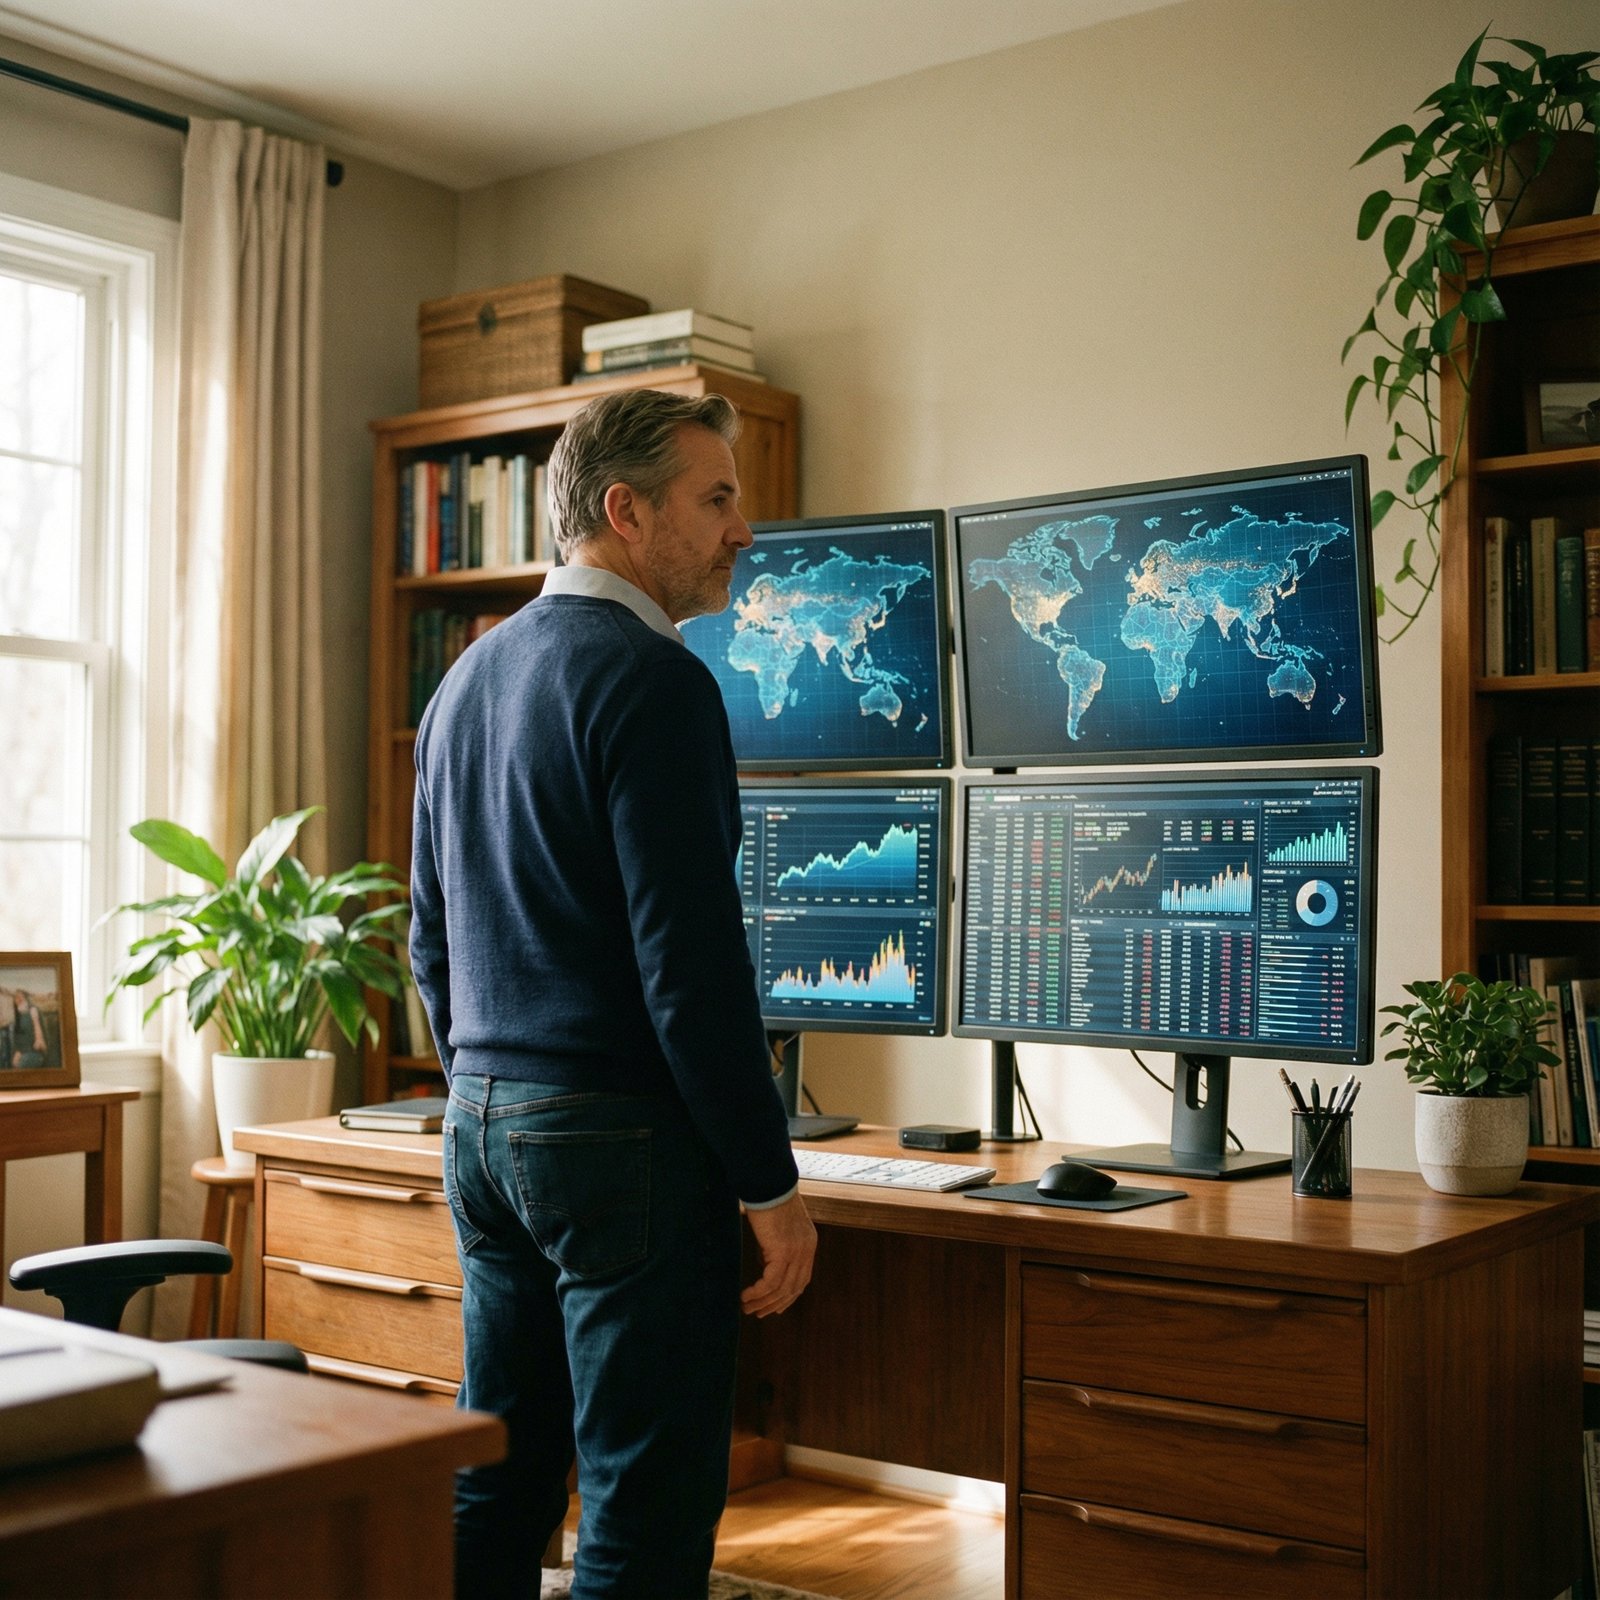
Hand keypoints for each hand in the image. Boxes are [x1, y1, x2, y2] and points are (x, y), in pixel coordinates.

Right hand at [740, 1192, 815, 1317]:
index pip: (802, 1279)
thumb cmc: (768, 1198)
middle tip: (758, 1313)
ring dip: (763, 1302)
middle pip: (794, 1288)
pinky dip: (758, 1292)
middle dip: (775, 1304)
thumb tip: (766, 1264)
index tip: (774, 1307)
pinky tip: (745, 1296)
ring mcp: (797, 1251)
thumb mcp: (777, 1227)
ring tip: (746, 1308)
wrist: (768, 1182)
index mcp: (808, 1243)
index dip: (788, 1296)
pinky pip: (771, 1282)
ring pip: (781, 1289)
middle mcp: (806, 1249)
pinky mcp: (783, 1251)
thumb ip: (776, 1246)